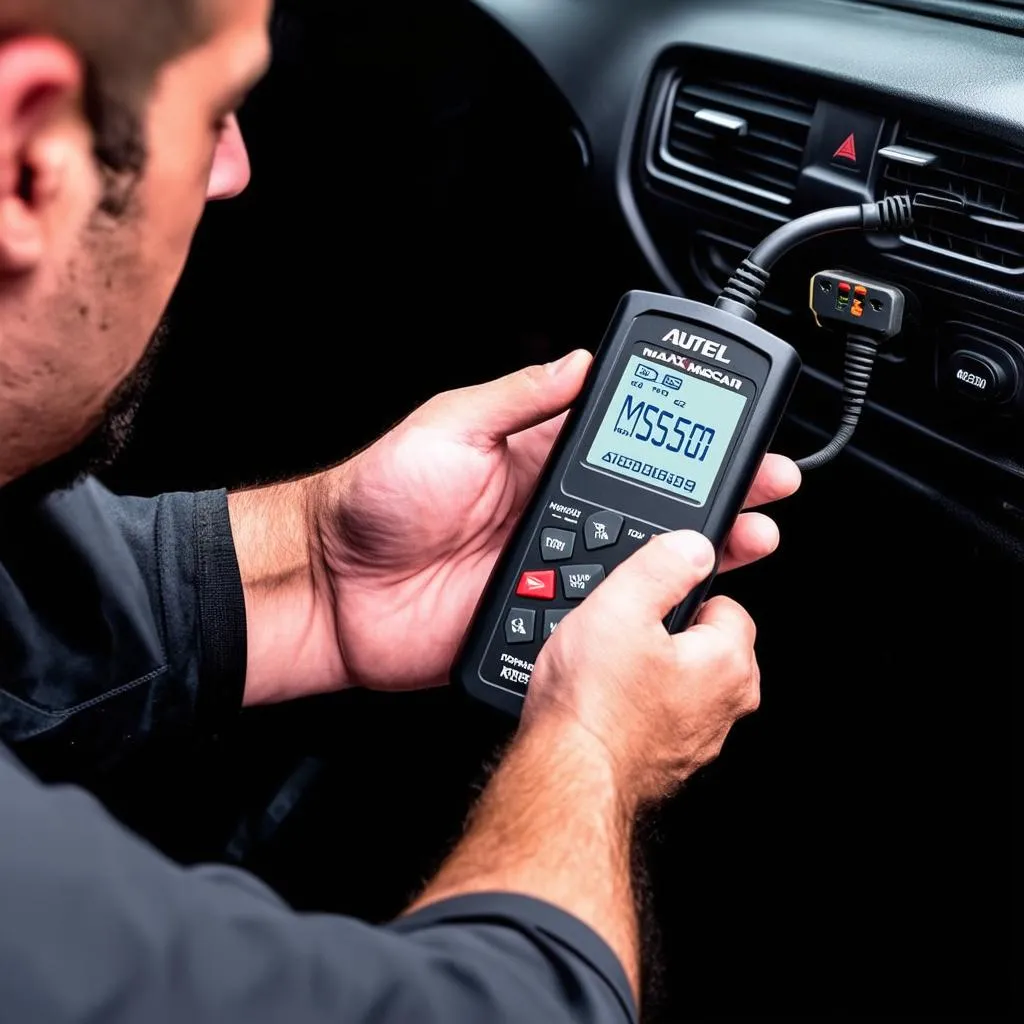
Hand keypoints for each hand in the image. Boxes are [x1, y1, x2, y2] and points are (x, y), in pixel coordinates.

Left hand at [315, 351, 798, 692]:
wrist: (329, 587)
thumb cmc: (373, 500)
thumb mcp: (448, 425)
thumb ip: (518, 399)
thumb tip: (576, 362)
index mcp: (535, 464)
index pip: (626, 445)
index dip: (681, 439)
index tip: (731, 431)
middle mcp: (552, 518)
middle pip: (648, 508)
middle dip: (712, 497)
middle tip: (766, 489)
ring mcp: (549, 573)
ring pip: (636, 567)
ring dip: (692, 556)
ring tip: (746, 541)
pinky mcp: (538, 623)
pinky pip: (600, 622)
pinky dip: (641, 618)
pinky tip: (679, 605)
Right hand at [522, 530, 759, 803]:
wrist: (566, 776)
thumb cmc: (593, 704)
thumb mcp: (619, 606)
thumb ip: (661, 564)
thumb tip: (690, 546)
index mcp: (730, 662)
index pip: (725, 601)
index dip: (679, 593)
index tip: (648, 600)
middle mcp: (728, 705)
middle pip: (704, 641)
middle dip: (667, 633)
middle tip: (621, 635)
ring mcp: (700, 738)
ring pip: (681, 679)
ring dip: (651, 670)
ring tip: (605, 669)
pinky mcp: (670, 761)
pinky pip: (659, 714)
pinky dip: (638, 705)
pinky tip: (604, 701)